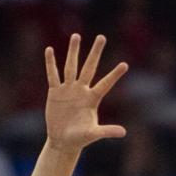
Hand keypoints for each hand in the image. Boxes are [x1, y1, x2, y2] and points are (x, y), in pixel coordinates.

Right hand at [44, 34, 128, 153]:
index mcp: (93, 99)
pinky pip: (52, 75)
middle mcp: (82, 90)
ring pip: (71, 67)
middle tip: (102, 37)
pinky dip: (51, 63)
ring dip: (74, 52)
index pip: (106, 84)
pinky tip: (50, 50)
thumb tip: (123, 133)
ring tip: (76, 35)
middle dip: (95, 53)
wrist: (63, 140)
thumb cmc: (80, 138)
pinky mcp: (55, 92)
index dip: (114, 75)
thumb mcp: (93, 134)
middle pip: (89, 67)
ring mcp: (68, 89)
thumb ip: (107, 131)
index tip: (125, 65)